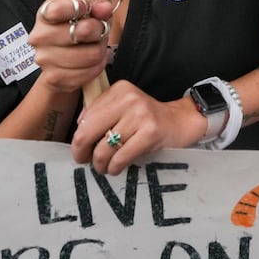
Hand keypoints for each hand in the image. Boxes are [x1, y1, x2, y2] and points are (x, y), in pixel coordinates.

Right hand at [27, 0, 118, 93]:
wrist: (63, 58)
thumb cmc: (76, 28)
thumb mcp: (88, 11)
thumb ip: (98, 6)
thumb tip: (105, 8)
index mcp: (45, 14)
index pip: (58, 10)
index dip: (79, 8)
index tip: (88, 9)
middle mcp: (40, 36)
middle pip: (81, 32)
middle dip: (98, 31)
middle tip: (99, 31)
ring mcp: (45, 58)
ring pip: (91, 54)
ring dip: (100, 50)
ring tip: (95, 46)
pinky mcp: (54, 78)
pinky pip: (89, 72)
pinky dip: (97, 66)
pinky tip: (92, 60)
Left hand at [71, 80, 205, 174]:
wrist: (179, 122)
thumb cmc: (146, 119)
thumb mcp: (123, 108)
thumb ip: (100, 113)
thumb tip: (78, 128)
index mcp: (119, 90)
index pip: (86, 118)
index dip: (78, 139)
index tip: (81, 150)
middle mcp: (129, 98)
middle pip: (89, 132)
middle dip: (82, 152)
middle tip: (85, 162)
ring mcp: (140, 114)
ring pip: (104, 148)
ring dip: (100, 164)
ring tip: (103, 167)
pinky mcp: (150, 132)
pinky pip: (121, 157)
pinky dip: (114, 167)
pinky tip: (115, 168)